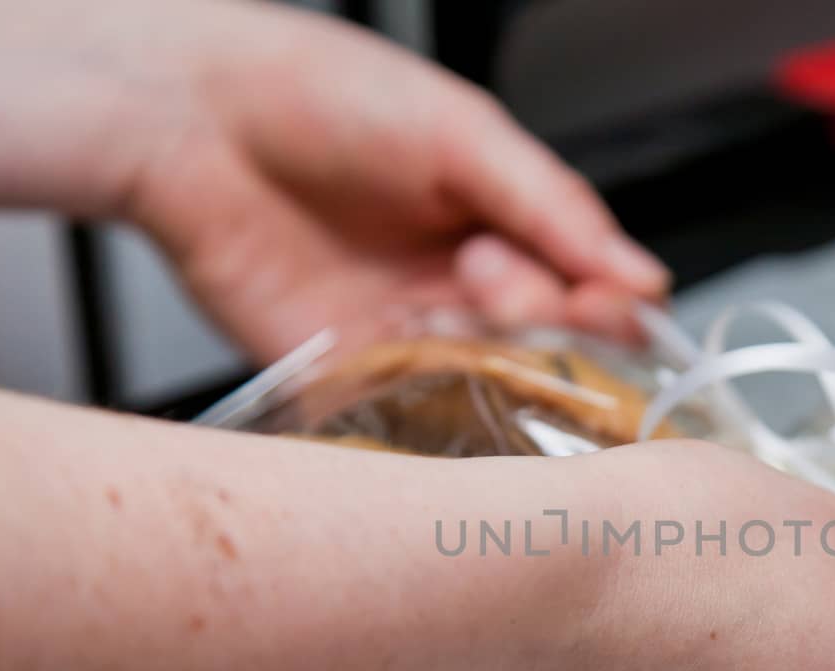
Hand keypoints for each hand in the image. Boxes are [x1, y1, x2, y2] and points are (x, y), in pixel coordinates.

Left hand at [124, 2, 668, 355]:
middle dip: (540, 320)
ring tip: (451, 297)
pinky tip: (429, 364)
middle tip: (494, 277)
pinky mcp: (350, 375)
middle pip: (546, 345)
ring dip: (488, 356)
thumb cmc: (323, 96)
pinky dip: (437, 400)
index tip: (610, 305)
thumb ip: (554, 209)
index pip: (588, 288)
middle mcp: (461, 287)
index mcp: (503, 224)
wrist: (191, 118)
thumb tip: (643, 276)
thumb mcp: (463, 134)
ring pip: (489, 381)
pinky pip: (416, 410)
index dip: (607, 306)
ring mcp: (410, 335)